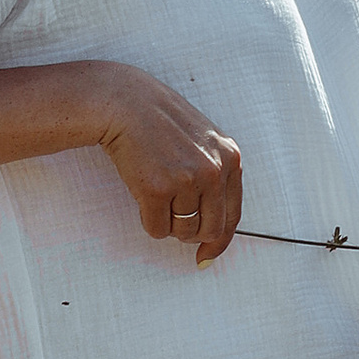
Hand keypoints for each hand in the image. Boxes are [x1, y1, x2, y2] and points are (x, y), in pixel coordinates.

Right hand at [92, 66, 243, 264]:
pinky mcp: (157, 189)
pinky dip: (149, 221)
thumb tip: (215, 231)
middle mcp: (214, 171)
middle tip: (173, 218)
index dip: (220, 241)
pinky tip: (143, 195)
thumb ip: (217, 177)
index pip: (233, 215)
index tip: (207, 256)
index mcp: (231, 159)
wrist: (124, 103)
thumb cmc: (161, 123)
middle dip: (191, 233)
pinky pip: (156, 229)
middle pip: (209, 229)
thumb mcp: (205, 142)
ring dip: (168, 223)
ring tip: (157, 195)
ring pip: (182, 232)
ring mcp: (187, 180)